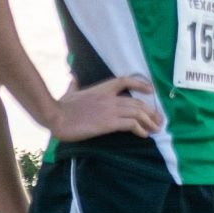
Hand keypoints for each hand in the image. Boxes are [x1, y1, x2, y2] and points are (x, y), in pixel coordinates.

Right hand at [47, 76, 161, 141]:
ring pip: (138, 112)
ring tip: (156, 129)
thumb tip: (73, 78)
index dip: (140, 83)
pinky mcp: (108, 123)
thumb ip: (74, 86)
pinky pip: (131, 124)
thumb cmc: (60, 107)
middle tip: (158, 120)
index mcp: (101, 89)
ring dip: (150, 121)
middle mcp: (109, 98)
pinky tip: (144, 134)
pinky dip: (140, 129)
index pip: (125, 80)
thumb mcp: (70, 93)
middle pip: (137, 102)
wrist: (54, 116)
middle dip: (151, 111)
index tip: (151, 90)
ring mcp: (109, 110)